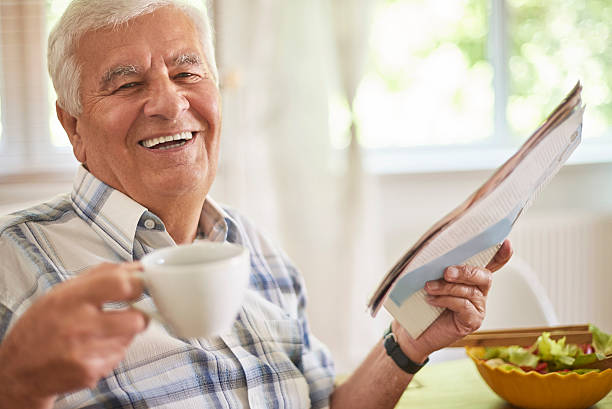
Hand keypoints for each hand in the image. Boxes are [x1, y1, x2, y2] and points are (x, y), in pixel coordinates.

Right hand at [0, 262, 147, 407]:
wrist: (19, 369)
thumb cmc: (41, 327)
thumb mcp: (62, 292)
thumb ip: (102, 276)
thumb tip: (136, 268)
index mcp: (72, 299)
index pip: (120, 284)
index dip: (137, 284)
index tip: (139, 286)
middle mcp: (79, 325)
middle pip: (136, 319)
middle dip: (138, 316)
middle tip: (129, 313)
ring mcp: (86, 352)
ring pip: (129, 339)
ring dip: (123, 334)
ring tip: (100, 333)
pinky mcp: (90, 372)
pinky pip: (118, 357)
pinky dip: (111, 352)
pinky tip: (92, 350)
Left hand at [393, 240, 512, 360]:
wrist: (412, 331)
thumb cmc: (420, 303)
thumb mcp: (428, 279)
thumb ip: (436, 266)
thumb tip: (431, 250)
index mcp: (470, 278)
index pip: (491, 263)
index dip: (501, 254)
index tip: (506, 243)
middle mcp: (478, 291)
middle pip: (484, 276)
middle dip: (466, 271)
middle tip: (446, 272)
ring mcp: (478, 307)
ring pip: (470, 291)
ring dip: (448, 287)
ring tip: (429, 287)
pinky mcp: (473, 321)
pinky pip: (464, 305)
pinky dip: (446, 300)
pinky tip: (432, 300)